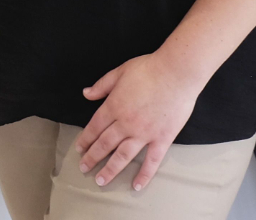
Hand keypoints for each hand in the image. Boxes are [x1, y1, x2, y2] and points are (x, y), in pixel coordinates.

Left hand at [76, 51, 203, 192]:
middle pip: (105, 144)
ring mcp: (144, 133)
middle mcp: (126, 123)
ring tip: (101, 181)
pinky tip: (136, 186)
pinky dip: (144, 175)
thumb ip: (102, 85)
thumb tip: (86, 94)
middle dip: (92, 157)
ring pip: (123, 156)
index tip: (79, 149)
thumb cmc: (149, 69)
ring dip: (110, 169)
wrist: (176, 73)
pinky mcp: (162, 139)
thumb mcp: (120, 72)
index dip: (85, 139)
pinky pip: (151, 161)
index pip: (94, 127)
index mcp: (114, 106)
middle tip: (84, 168)